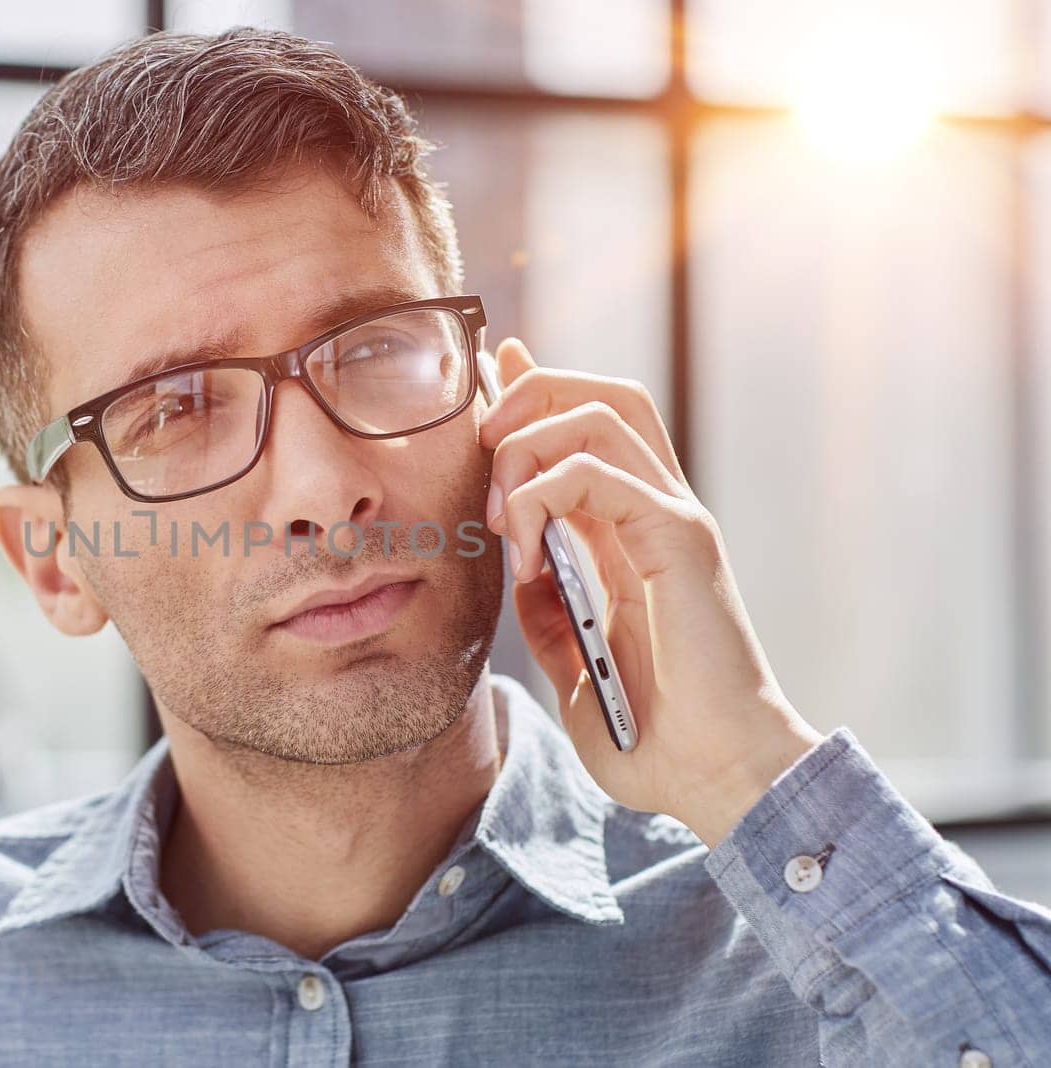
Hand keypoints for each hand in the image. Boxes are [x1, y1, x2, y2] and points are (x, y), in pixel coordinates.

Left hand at [479, 337, 824, 848]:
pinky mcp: (680, 539)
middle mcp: (658, 510)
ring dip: (526, 447)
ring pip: (597, 412)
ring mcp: (674, 518)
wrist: (718, 780)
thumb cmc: (658, 740)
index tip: (488, 374)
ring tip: (501, 518)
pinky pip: (599, 473)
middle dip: (527, 395)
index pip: (588, 423)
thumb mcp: (577, 670)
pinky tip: (527, 554)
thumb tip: (520, 574)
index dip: (535, 386)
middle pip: (598, 393)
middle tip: (481, 452)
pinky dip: (544, 496)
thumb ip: (549, 616)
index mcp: (634, 533)